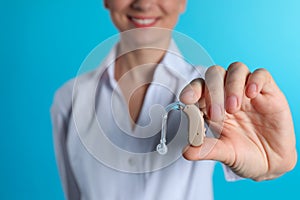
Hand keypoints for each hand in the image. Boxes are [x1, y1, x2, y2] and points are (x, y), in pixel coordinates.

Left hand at [180, 62, 296, 180]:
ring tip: (233, 108)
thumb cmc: (244, 154)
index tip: (186, 100)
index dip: (191, 90)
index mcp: (210, 105)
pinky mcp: (268, 92)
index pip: (198, 87)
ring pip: (236, 69)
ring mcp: (247, 91)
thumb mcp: (224, 153)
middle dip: (212, 90)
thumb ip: (207, 149)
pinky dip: (255, 80)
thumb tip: (186, 152)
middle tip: (216, 114)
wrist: (271, 162)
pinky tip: (251, 94)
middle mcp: (227, 93)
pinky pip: (261, 74)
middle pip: (214, 74)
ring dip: (231, 85)